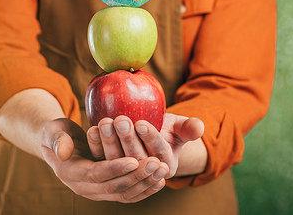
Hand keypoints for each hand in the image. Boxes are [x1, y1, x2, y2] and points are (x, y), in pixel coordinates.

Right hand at [40, 118, 167, 202]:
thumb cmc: (56, 133)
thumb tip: (62, 151)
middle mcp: (82, 187)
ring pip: (123, 194)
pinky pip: (127, 195)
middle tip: (157, 163)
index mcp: (70, 173)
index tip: (134, 160)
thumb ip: (57, 140)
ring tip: (162, 170)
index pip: (96, 173)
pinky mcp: (105, 190)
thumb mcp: (52, 131)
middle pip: (113, 187)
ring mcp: (95, 191)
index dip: (115, 168)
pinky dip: (144, 189)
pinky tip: (159, 180)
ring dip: (144, 184)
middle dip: (136, 176)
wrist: (58, 145)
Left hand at [87, 113, 204, 177]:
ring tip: (106, 122)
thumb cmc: (166, 130)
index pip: (158, 152)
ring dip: (109, 142)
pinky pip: (100, 158)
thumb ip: (189, 127)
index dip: (150, 138)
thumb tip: (199, 127)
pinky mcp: (107, 167)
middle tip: (120, 120)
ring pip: (115, 160)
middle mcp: (144, 173)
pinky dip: (96, 144)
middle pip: (135, 158)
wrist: (147, 137)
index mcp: (165, 166)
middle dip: (127, 139)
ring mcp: (124, 172)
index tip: (141, 123)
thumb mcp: (179, 127)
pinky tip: (93, 129)